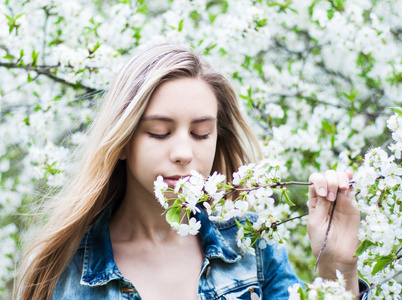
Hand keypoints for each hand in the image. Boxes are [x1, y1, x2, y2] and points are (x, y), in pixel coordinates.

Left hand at [307, 170, 359, 294]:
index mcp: (314, 200)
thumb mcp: (315, 222)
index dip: (319, 182)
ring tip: (341, 189)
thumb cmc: (321, 241)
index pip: (315, 181)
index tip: (322, 194)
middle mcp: (327, 197)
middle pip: (328, 176)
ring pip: (340, 178)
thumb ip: (320, 205)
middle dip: (330, 180)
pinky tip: (350, 179)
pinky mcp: (352, 204)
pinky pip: (352, 187)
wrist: (337, 255)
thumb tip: (324, 185)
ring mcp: (340, 200)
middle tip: (331, 197)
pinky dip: (350, 180)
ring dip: (340, 178)